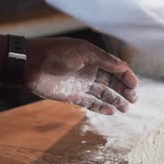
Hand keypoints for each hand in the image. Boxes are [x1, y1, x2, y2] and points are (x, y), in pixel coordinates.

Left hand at [24, 37, 138, 114]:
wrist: (29, 64)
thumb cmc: (56, 53)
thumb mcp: (83, 52)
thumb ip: (104, 60)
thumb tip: (124, 66)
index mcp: (93, 58)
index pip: (115, 68)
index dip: (126, 76)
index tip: (135, 85)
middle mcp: (89, 71)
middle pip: (112, 82)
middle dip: (124, 90)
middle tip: (134, 98)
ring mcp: (81, 84)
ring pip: (103, 94)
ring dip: (115, 100)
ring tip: (126, 108)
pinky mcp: (72, 96)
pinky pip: (90, 103)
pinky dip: (101, 108)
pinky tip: (111, 111)